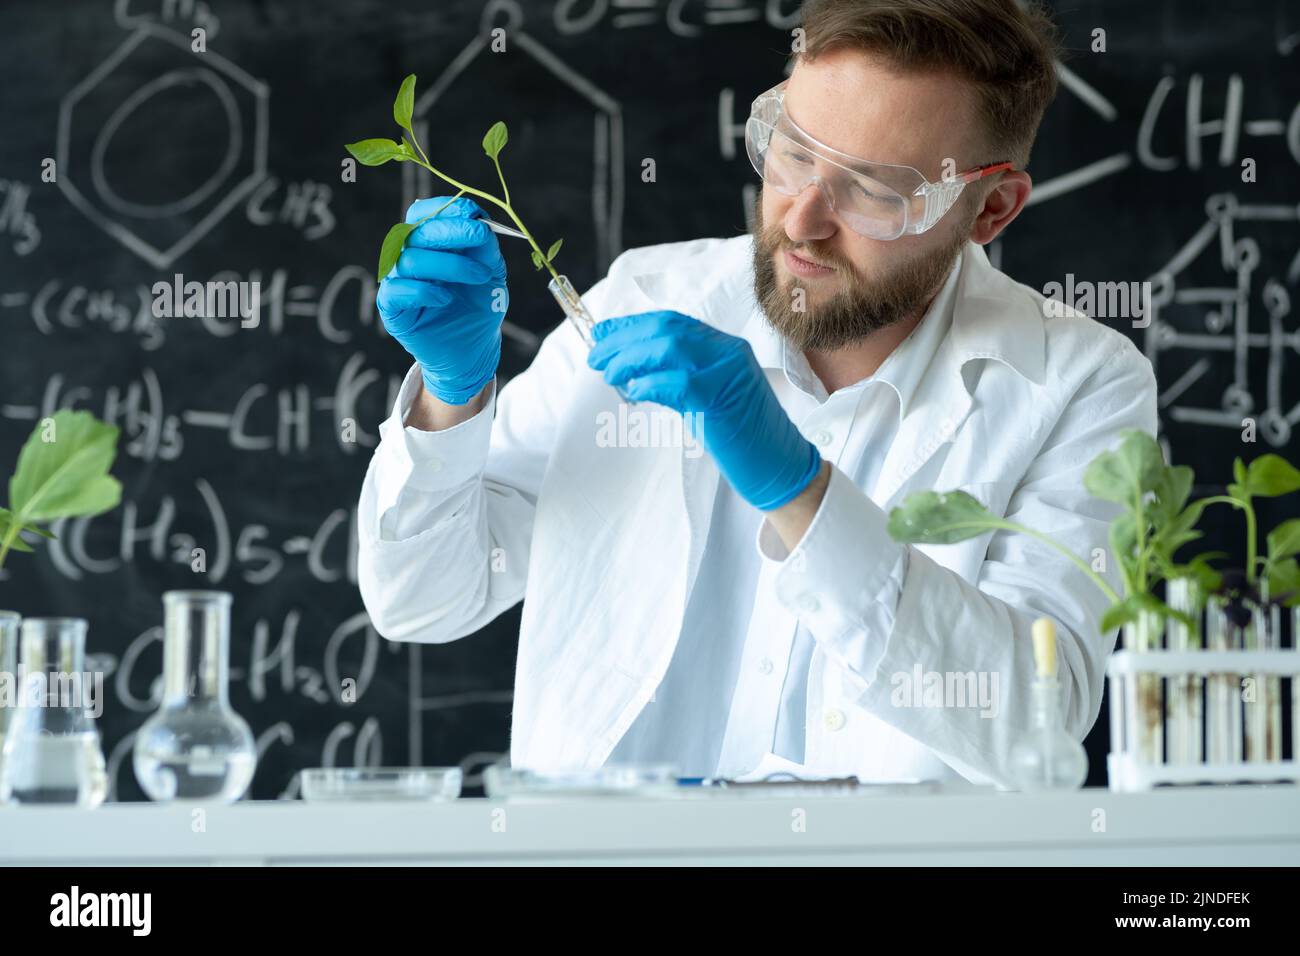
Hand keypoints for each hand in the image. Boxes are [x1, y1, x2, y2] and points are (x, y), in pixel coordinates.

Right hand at [376, 196, 507, 404]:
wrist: (474, 348)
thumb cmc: (479, 306)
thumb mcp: (491, 272)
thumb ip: (484, 247)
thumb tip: (479, 219)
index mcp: (427, 242)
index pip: (423, 213)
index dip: (445, 209)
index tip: (473, 212)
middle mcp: (407, 256)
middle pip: (416, 231)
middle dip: (451, 230)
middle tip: (481, 236)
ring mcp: (398, 281)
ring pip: (411, 260)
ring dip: (450, 264)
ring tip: (480, 276)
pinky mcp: (392, 308)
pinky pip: (396, 291)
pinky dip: (423, 291)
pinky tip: (446, 298)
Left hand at [587, 310, 821, 509]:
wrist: (783, 468)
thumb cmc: (743, 439)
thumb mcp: (710, 398)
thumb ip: (681, 377)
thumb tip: (632, 370)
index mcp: (725, 348)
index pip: (672, 322)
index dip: (632, 325)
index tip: (602, 334)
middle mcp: (729, 353)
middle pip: (667, 329)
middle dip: (623, 339)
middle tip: (596, 356)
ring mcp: (728, 374)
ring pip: (670, 348)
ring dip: (630, 359)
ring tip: (609, 374)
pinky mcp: (723, 400)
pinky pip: (679, 383)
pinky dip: (649, 384)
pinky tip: (633, 393)